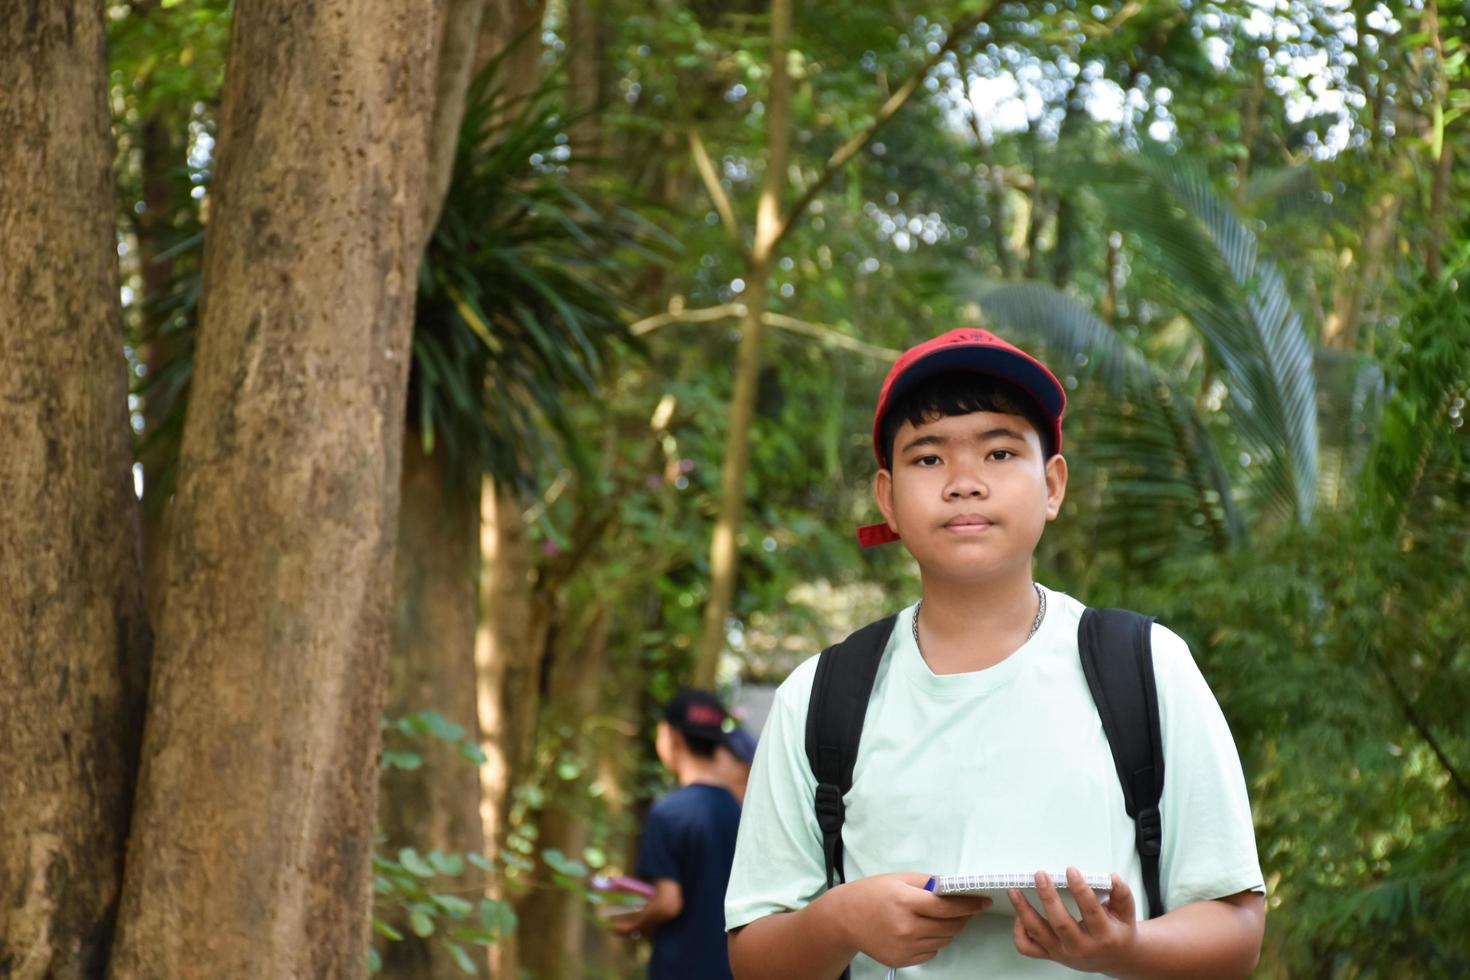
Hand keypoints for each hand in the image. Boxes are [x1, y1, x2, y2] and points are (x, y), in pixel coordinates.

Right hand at [839, 872, 991, 967]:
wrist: (844, 919)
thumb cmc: (872, 893)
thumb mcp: (899, 879)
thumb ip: (928, 883)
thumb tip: (954, 887)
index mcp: (905, 901)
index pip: (947, 906)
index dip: (969, 904)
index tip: (983, 902)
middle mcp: (905, 927)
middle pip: (949, 926)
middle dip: (962, 917)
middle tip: (964, 909)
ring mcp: (904, 947)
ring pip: (943, 940)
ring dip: (949, 929)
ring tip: (938, 918)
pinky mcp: (902, 960)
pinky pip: (931, 952)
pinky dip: (934, 942)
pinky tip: (922, 930)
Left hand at [1009, 868, 1136, 972]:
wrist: (1115, 959)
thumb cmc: (1118, 933)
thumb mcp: (1126, 913)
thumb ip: (1122, 894)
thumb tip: (1112, 877)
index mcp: (1103, 936)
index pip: (1090, 911)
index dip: (1080, 889)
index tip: (1071, 870)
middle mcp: (1081, 947)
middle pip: (1060, 923)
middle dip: (1048, 896)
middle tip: (1040, 875)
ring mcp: (1063, 953)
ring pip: (1038, 933)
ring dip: (1023, 910)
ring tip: (1014, 890)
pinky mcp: (1051, 955)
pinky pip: (1027, 947)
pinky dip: (1019, 931)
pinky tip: (1019, 915)